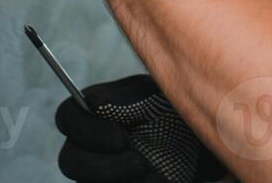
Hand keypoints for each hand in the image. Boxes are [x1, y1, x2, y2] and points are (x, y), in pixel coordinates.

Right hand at [56, 74, 227, 182]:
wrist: (205, 146)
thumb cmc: (180, 115)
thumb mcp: (158, 97)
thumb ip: (128, 100)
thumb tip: (95, 104)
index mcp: (96, 112)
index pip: (67, 116)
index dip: (86, 130)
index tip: (120, 138)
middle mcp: (92, 146)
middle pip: (69, 160)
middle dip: (103, 167)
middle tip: (140, 164)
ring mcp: (101, 173)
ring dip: (119, 180)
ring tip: (156, 177)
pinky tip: (160, 181)